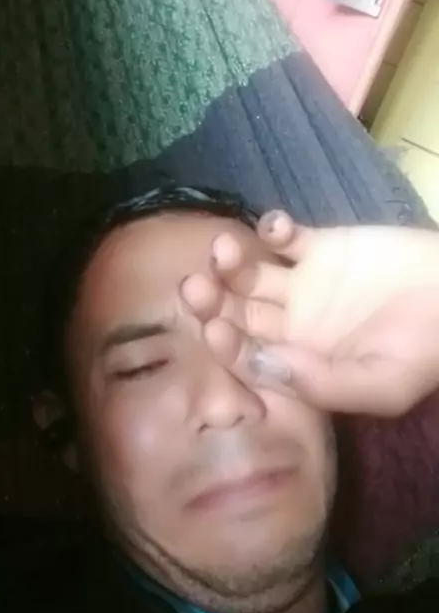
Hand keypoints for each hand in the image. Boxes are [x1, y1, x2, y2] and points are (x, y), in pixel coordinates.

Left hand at [182, 215, 438, 416]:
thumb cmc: (427, 350)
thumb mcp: (383, 385)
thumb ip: (322, 383)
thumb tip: (263, 365)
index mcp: (299, 363)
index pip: (248, 356)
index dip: (226, 345)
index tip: (214, 330)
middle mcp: (291, 324)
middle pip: (237, 313)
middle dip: (212, 302)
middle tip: (196, 285)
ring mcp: (302, 283)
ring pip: (250, 273)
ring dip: (232, 263)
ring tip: (226, 250)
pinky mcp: (320, 246)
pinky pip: (284, 237)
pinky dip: (272, 228)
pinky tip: (277, 227)